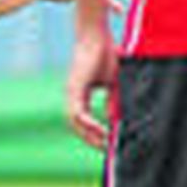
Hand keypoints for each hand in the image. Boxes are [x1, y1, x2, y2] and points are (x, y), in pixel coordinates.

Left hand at [65, 28, 117, 148]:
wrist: (97, 35)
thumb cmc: (106, 55)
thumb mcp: (113, 83)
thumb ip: (113, 100)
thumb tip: (114, 119)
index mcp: (81, 93)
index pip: (83, 120)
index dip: (93, 134)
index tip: (108, 145)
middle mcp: (73, 94)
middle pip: (76, 125)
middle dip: (90, 140)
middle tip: (107, 151)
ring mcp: (72, 91)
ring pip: (74, 122)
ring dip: (89, 136)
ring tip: (105, 145)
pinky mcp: (75, 86)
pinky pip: (78, 112)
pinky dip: (88, 124)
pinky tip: (102, 132)